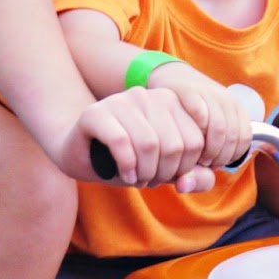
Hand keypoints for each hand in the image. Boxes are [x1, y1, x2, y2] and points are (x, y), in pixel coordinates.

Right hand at [73, 86, 207, 186]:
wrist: (82, 153)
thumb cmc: (131, 160)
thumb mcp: (168, 169)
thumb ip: (195, 177)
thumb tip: (187, 183)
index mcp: (172, 101)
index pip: (197, 141)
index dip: (186, 169)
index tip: (170, 176)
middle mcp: (148, 95)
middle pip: (175, 145)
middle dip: (166, 174)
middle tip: (152, 180)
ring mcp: (121, 101)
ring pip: (150, 144)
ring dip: (147, 173)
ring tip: (139, 180)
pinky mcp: (96, 113)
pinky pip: (121, 142)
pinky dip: (127, 167)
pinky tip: (126, 176)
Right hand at [147, 62, 252, 176]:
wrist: (169, 78)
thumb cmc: (186, 115)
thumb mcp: (204, 131)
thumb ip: (211, 154)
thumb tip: (204, 178)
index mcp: (234, 107)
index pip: (244, 138)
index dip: (230, 156)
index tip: (212, 163)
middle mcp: (225, 98)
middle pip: (232, 136)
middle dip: (218, 157)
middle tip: (201, 164)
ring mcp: (208, 92)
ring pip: (220, 129)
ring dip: (207, 149)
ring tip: (193, 157)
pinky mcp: (188, 90)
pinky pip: (201, 114)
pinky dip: (196, 131)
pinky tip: (186, 140)